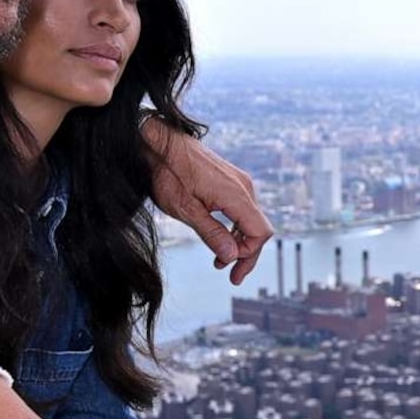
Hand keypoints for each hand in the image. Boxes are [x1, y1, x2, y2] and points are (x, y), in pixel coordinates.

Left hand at [143, 122, 271, 282]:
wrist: (160, 142)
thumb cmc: (167, 172)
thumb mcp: (185, 208)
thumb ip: (211, 232)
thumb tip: (232, 256)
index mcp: (235, 194)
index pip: (259, 232)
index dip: (249, 255)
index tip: (229, 270)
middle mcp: (243, 187)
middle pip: (259, 229)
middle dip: (247, 255)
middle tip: (232, 276)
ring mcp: (239, 182)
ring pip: (251, 220)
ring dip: (240, 243)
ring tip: (220, 261)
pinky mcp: (231, 181)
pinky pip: (243, 210)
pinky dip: (235, 228)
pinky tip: (221, 239)